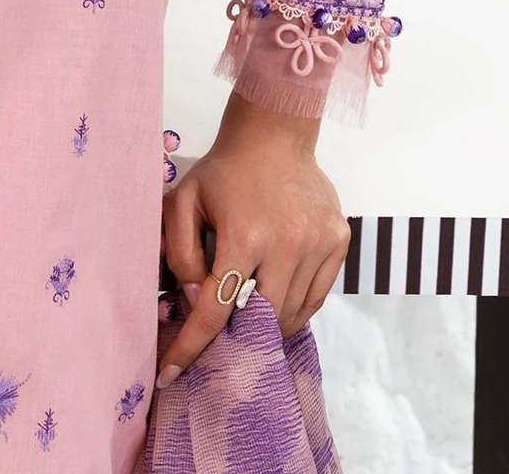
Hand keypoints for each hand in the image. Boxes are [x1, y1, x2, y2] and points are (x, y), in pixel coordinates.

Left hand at [156, 91, 349, 386]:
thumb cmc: (223, 171)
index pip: (215, 311)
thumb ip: (180, 253)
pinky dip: (294, 309)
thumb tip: (197, 299)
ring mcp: (318, 243)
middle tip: (219, 338)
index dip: (190, 348)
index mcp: (243, 235)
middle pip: (260, 321)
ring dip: (267, 325)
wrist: (274, 134)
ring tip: (249, 315)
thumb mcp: (183, 202)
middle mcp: (286, 243)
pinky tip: (275, 298)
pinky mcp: (338, 241)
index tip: (170, 375)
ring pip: (291, 314)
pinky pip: (316, 297)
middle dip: (235, 337)